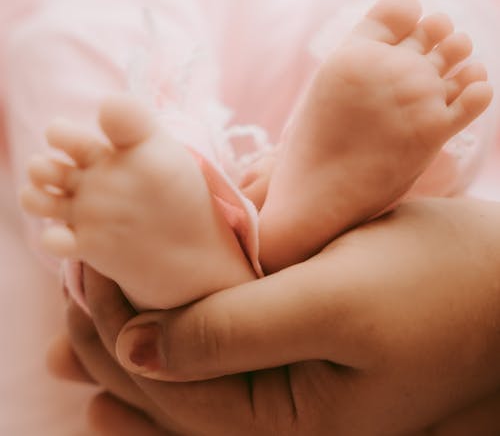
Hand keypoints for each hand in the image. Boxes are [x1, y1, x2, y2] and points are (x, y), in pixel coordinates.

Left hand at [55, 198, 499, 434]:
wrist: (493, 281)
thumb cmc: (431, 284)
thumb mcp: (334, 303)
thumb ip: (236, 331)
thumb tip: (139, 349)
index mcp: (292, 423)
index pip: (174, 388)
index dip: (117, 333)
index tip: (84, 276)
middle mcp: (285, 419)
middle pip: (172, 390)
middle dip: (111, 341)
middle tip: (72, 291)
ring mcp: (293, 390)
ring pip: (189, 378)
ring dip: (132, 347)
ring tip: (76, 324)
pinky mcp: (300, 354)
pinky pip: (222, 357)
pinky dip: (176, 340)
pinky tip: (143, 335)